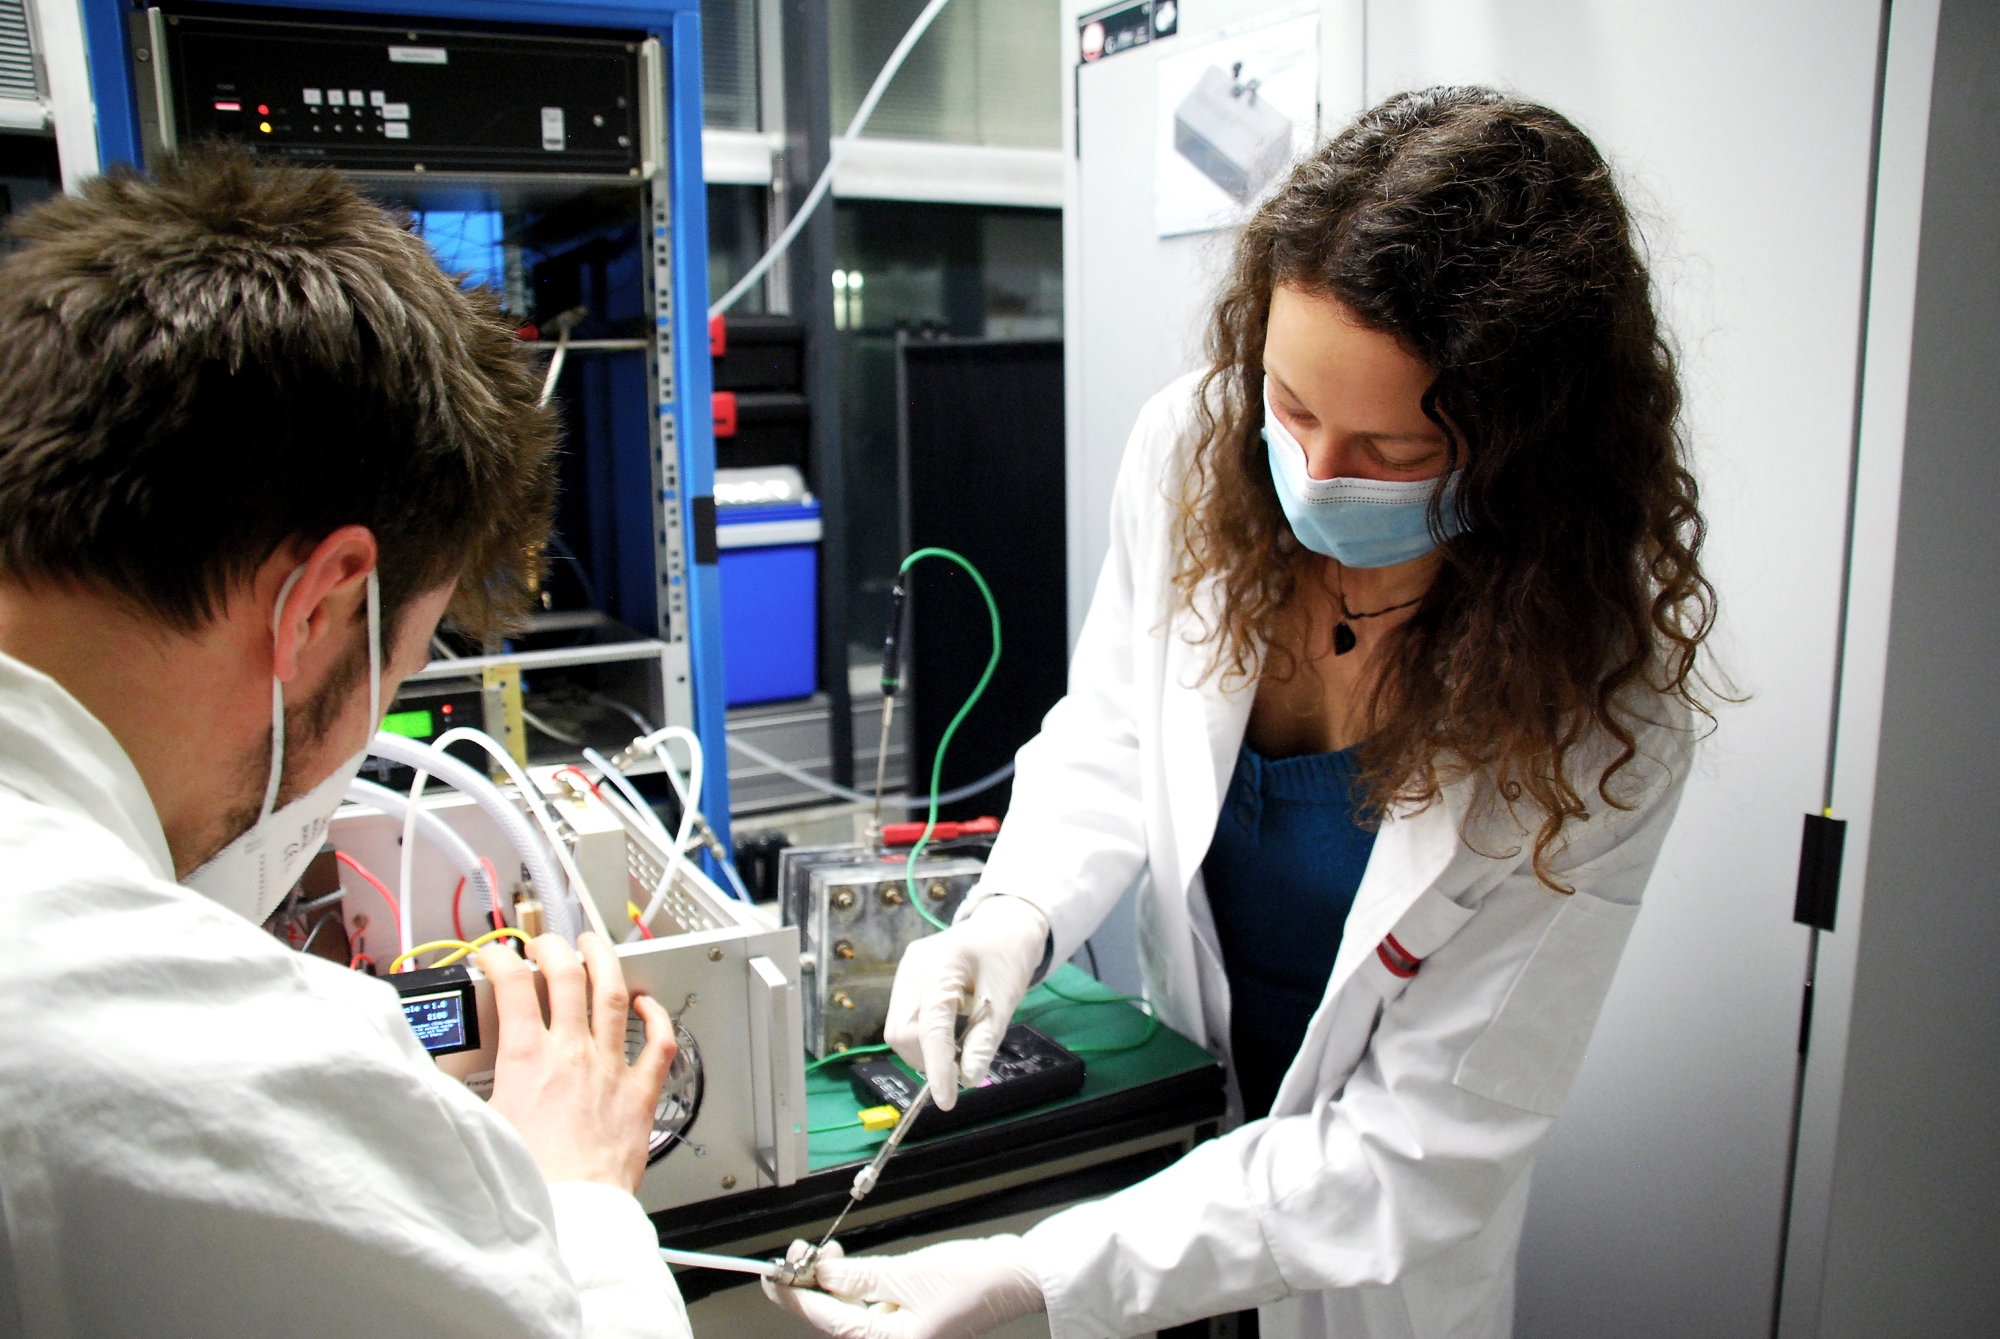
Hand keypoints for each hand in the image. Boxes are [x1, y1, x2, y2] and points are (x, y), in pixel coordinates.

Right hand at [478, 931, 675, 1193]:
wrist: (572, 1212)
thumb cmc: (530, 1181)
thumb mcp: (479, 1126)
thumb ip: (458, 1095)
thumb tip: (431, 1081)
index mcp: (528, 1060)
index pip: (511, 985)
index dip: (500, 958)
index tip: (495, 955)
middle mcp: (571, 1054)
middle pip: (567, 977)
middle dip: (554, 949)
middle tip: (545, 943)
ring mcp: (609, 1068)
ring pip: (612, 997)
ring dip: (604, 963)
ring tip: (595, 945)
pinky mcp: (639, 1093)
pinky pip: (657, 1045)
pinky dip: (656, 1018)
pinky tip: (648, 1004)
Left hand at [762, 1238, 1043, 1338]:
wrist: (1015, 1276)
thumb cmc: (972, 1281)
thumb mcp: (905, 1274)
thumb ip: (857, 1277)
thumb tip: (820, 1276)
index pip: (823, 1318)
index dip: (790, 1294)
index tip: (769, 1275)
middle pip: (832, 1318)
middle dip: (811, 1284)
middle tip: (798, 1252)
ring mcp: (900, 1332)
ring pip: (848, 1310)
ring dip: (832, 1281)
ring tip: (824, 1252)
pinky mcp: (908, 1318)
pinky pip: (868, 1304)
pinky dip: (854, 1284)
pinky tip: (844, 1264)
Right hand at [885, 895, 1048, 1109]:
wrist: (1005, 924)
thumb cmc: (1009, 955)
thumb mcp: (1006, 1000)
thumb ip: (985, 1040)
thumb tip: (969, 1079)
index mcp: (943, 964)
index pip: (930, 1027)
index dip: (936, 1067)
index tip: (947, 1100)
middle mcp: (915, 967)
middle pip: (902, 1031)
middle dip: (927, 1059)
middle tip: (959, 1068)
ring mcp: (906, 970)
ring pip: (897, 1029)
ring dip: (923, 1050)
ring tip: (955, 1047)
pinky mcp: (906, 976)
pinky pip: (902, 1017)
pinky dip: (921, 1036)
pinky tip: (944, 1031)